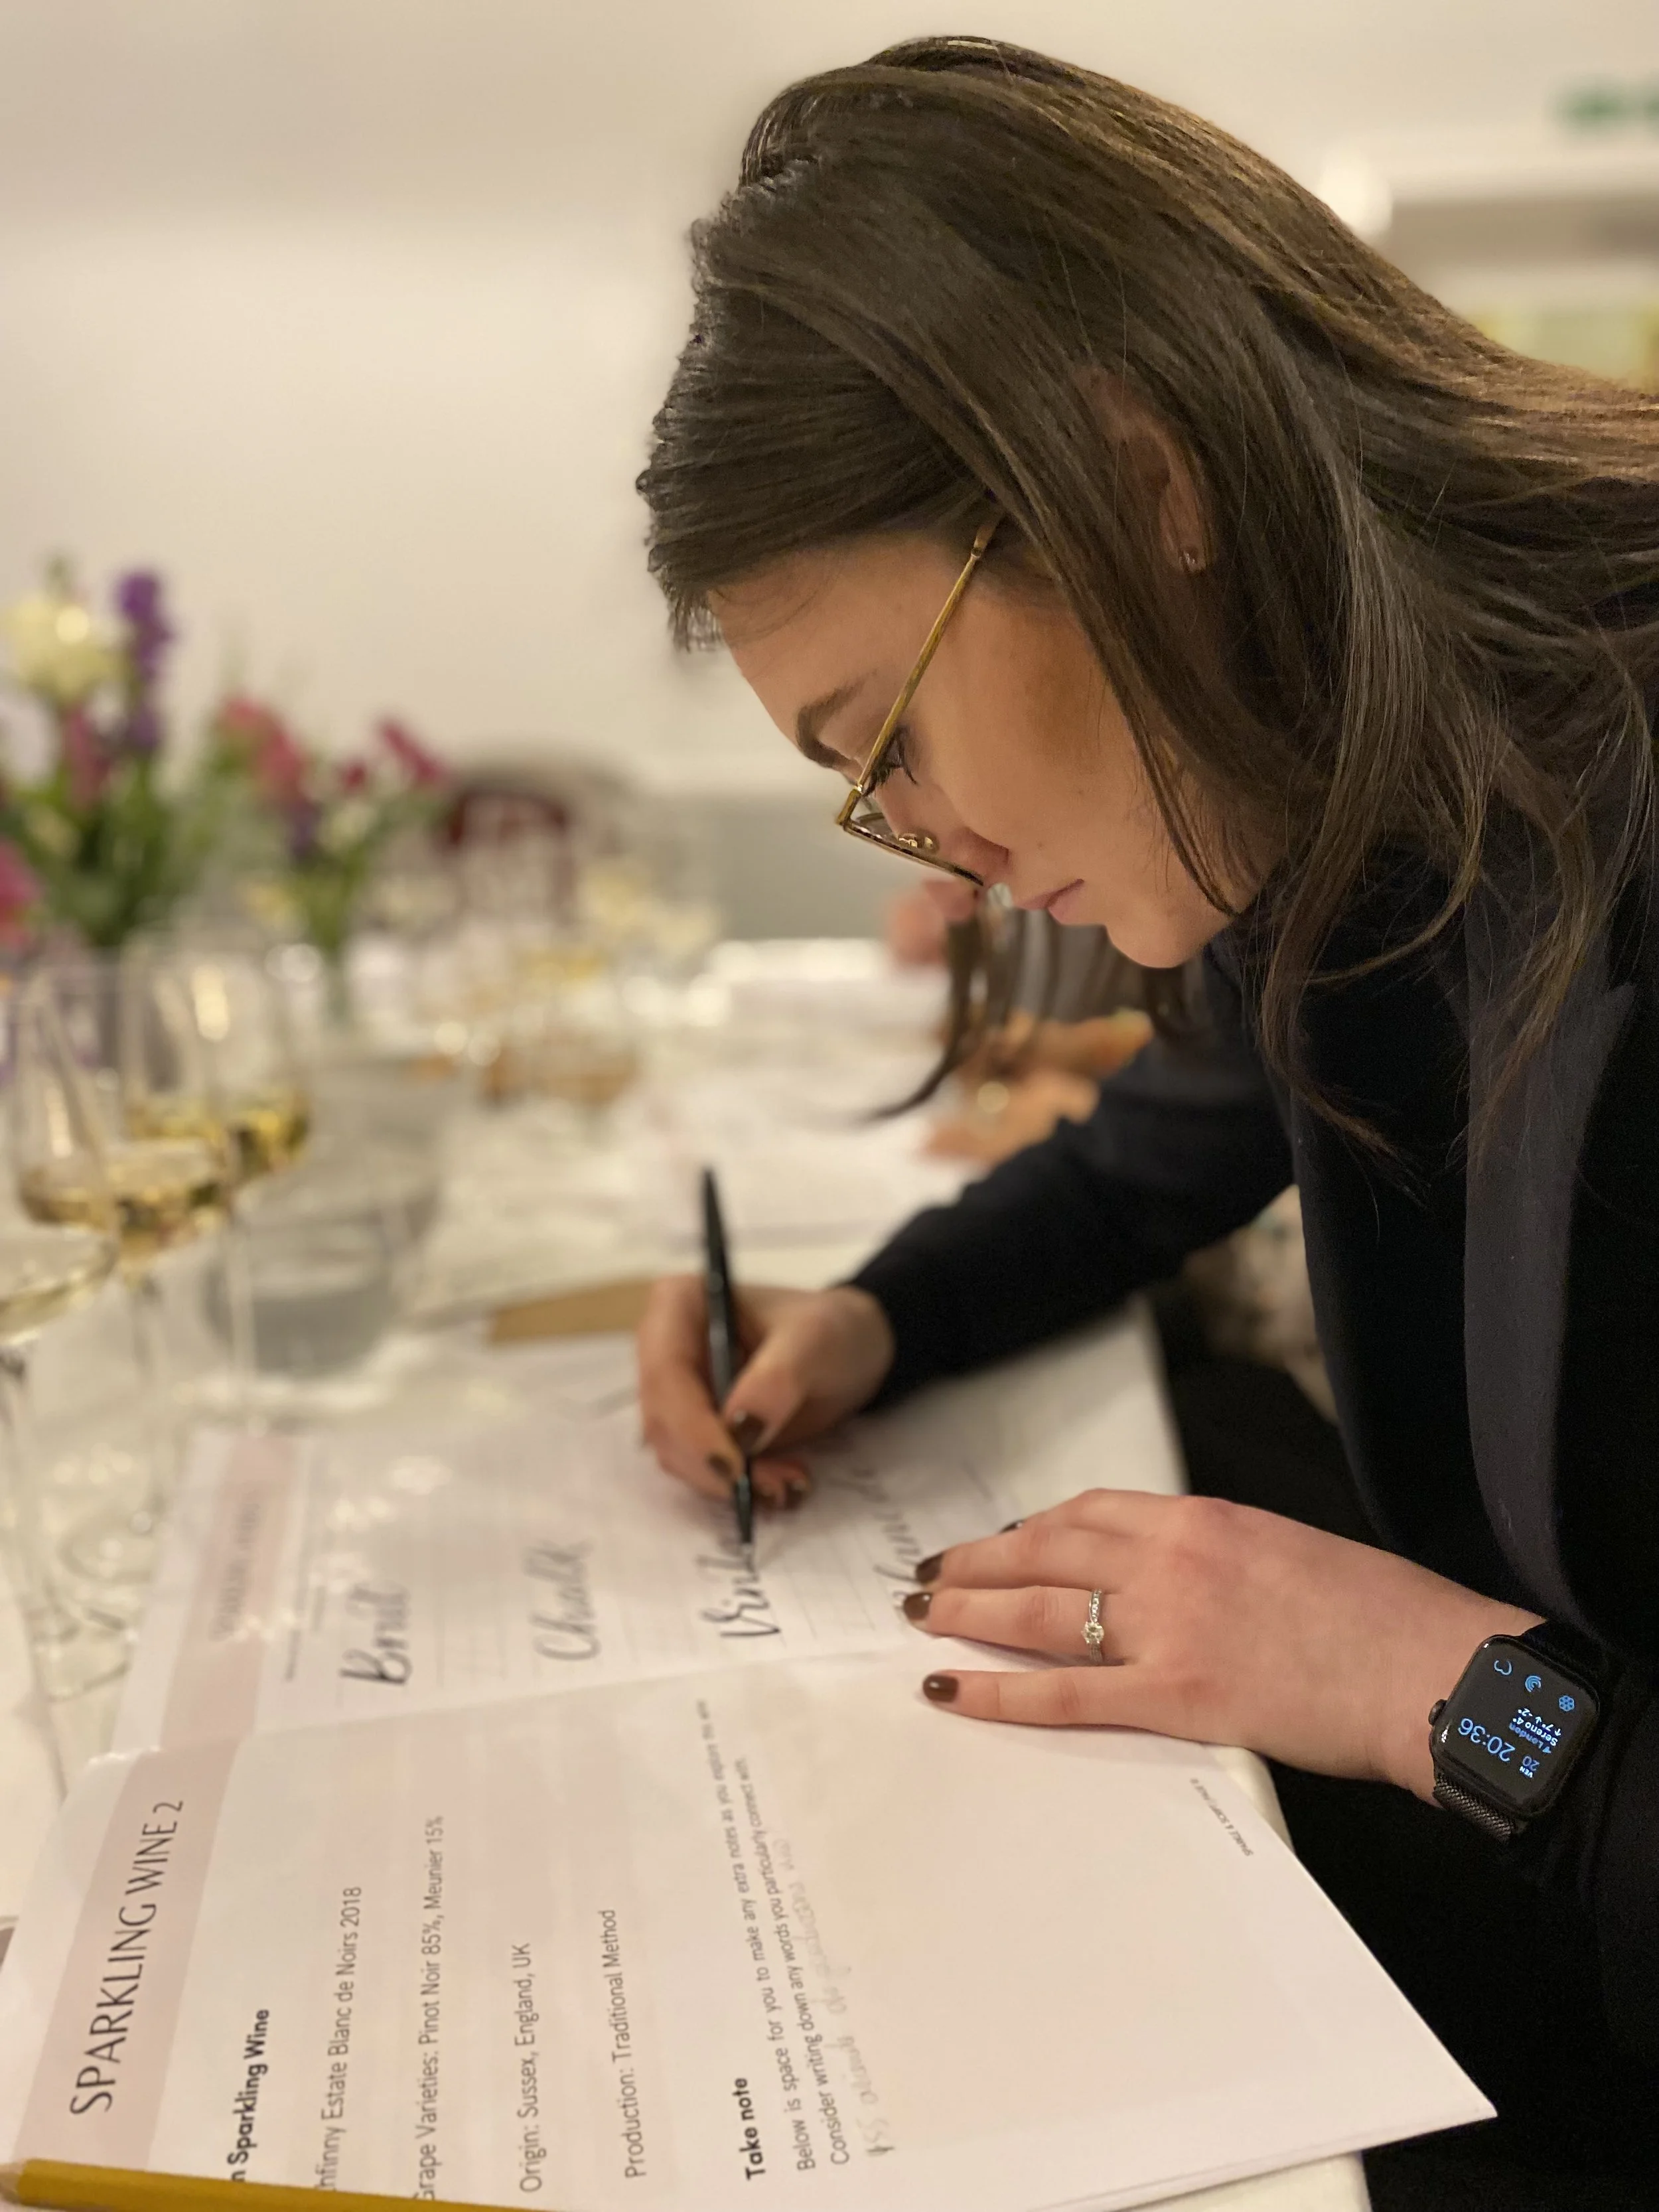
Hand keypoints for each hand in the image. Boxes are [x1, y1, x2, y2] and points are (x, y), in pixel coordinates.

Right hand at [636, 1276, 894, 1509]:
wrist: (850, 1349)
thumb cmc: (831, 1329)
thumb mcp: (815, 1341)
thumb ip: (778, 1378)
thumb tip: (740, 1429)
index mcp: (680, 1304)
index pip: (665, 1373)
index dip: (691, 1426)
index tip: (734, 1466)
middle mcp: (664, 1347)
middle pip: (663, 1421)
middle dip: (714, 1463)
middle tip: (775, 1486)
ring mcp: (676, 1391)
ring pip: (677, 1453)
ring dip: (726, 1480)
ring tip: (788, 1479)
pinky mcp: (693, 1427)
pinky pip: (698, 1468)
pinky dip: (734, 1483)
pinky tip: (778, 1479)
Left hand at [904, 1489, 1539, 1797]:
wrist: (1432, 1668)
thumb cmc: (1379, 1616)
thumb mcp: (1288, 1550)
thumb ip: (1221, 1556)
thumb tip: (1178, 1576)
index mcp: (1202, 1519)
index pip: (1088, 1513)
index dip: (1028, 1530)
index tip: (993, 1544)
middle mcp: (1171, 1560)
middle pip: (1044, 1552)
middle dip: (976, 1564)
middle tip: (927, 1578)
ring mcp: (1169, 1627)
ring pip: (1039, 1612)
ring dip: (970, 1612)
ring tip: (920, 1619)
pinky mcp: (1178, 1696)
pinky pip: (1065, 1693)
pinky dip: (1001, 1691)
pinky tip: (952, 1690)